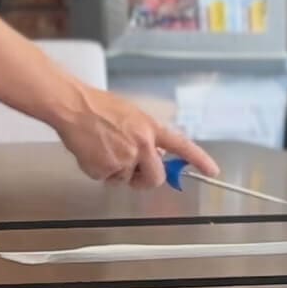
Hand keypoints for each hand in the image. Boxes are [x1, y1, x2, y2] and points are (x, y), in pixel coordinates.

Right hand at [55, 84, 218, 187]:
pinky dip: (100, 172)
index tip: (212, 171)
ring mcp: (124, 159)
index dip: (199, 160)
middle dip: (146, 179)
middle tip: (135, 173)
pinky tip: (93, 153)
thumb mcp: (132, 116)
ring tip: (104, 149)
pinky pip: (107, 180)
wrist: (74, 108)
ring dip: (118, 172)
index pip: (182, 146)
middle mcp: (142, 145)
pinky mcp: (105, 170)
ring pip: (127, 180)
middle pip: (156, 178)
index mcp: (151, 128)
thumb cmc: (99, 107)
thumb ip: (147, 136)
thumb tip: (155, 154)